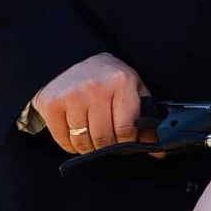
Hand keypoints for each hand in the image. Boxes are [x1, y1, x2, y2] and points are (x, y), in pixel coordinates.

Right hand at [31, 52, 152, 155]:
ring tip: (91, 135)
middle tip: (107, 138)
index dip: (127, 142)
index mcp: (121, 82)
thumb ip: (146, 118)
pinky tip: (75, 132)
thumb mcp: (131, 89)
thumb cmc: (106, 77)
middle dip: (107, 146)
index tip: (125, 140)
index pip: (126, 130)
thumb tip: (159, 152)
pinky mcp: (52, 104)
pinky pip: (63, 140)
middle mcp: (96, 88)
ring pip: (83, 142)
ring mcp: (72, 96)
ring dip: (88, 147)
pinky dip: (70, 144)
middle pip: (104, 139)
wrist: (70, 58)